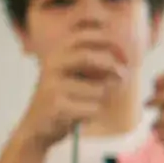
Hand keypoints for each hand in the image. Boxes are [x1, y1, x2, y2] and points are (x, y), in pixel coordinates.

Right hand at [17, 34, 123, 149]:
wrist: (37, 128)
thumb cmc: (65, 98)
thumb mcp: (77, 75)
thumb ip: (96, 63)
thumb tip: (126, 58)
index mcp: (58, 53)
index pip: (80, 34)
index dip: (104, 36)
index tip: (123, 51)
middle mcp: (52, 64)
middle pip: (87, 56)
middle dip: (111, 65)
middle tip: (124, 75)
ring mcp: (51, 84)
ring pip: (97, 88)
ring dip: (103, 97)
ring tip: (92, 102)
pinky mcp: (56, 105)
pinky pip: (92, 107)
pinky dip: (94, 112)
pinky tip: (82, 116)